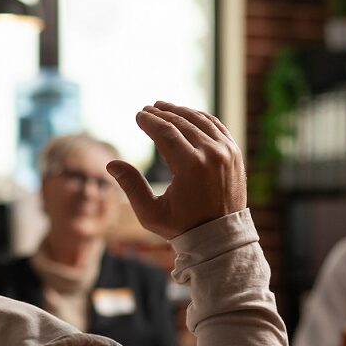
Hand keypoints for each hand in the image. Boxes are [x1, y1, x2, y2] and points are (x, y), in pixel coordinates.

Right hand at [106, 101, 246, 239]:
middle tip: (148, 109)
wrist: (220, 237)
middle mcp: (212, 154)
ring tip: (164, 107)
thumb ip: (131, 187)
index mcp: (191, 166)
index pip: (165, 132)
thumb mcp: (151, 213)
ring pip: (200, 120)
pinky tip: (187, 116)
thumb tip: (111, 164)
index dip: (149, 122)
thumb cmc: (183, 227)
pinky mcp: (235, 153)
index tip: (138, 115)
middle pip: (182, 122)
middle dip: (162, 113)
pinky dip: (200, 118)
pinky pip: (216, 126)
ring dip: (180, 111)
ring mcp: (227, 152)